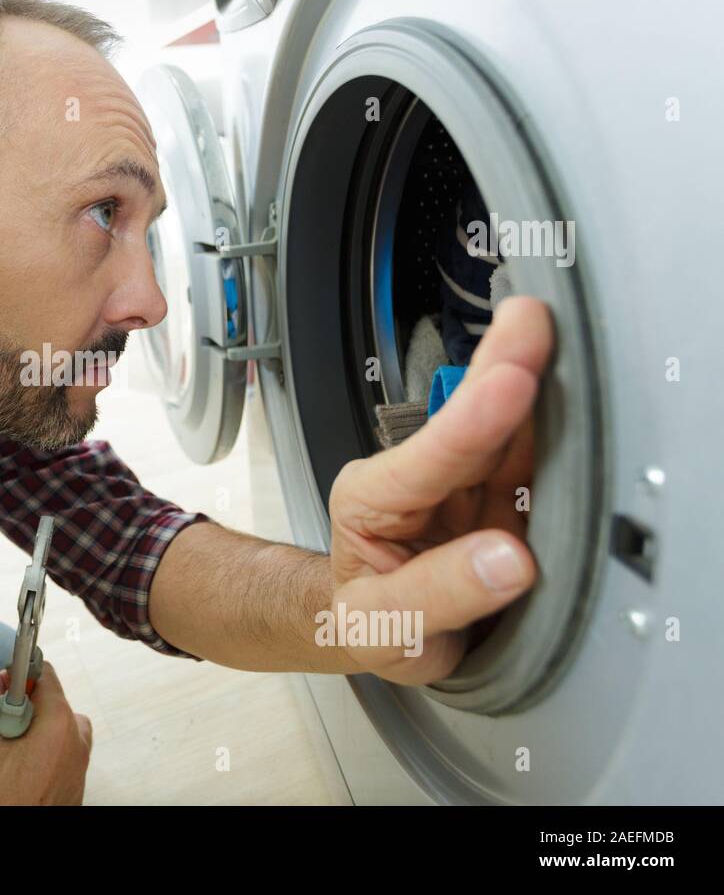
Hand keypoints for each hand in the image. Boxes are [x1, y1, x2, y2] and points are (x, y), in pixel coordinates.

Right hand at [0, 661, 92, 804]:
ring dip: (29, 737)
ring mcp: (76, 775)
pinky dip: (35, 761)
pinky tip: (7, 776)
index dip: (18, 674)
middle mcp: (77, 748)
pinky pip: (55, 763)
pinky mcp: (69, 795)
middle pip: (54, 707)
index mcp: (60, 726)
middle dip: (24, 709)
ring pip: (54, 737)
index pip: (46, 675)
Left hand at [326, 296, 553, 684]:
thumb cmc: (368, 620)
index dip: (472, 419)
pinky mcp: (509, 500)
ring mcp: (470, 486)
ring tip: (568, 345)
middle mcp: (424, 478)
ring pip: (513, 433)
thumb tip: (508, 561)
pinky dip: (569, 437)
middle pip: (471, 424)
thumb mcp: (381, 624)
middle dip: (504, 368)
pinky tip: (588, 402)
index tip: (508, 382)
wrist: (378, 635)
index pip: (428, 456)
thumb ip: (437, 594)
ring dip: (544, 390)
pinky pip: (544, 466)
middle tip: (533, 322)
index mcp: (375, 496)